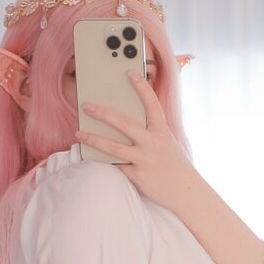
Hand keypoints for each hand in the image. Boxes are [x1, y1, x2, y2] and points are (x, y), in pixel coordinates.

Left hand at [75, 71, 196, 213]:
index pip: (151, 104)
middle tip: (86, 106)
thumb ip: (149, 132)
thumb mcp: (165, 142)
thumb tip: (121, 123)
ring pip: (113, 147)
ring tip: (78, 133)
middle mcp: (152, 143)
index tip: (129, 73)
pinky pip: (115, 166)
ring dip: (93, 139)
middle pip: (124, 124)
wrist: (185, 191)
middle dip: (103, 113)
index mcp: (161, 131)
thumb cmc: (172, 164)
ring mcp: (144, 160)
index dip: (141, 87)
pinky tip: (88, 155)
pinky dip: (102, 161)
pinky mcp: (138, 176)